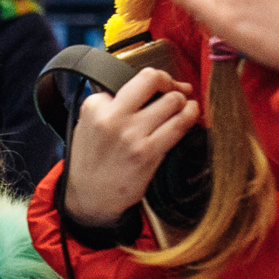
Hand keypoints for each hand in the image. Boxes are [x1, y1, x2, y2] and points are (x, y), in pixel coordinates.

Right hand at [64, 67, 199, 227]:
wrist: (89, 198)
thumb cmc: (91, 162)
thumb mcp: (87, 125)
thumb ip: (107, 105)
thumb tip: (144, 91)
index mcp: (95, 106)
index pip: (131, 80)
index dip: (149, 84)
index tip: (156, 89)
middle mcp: (112, 117)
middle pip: (153, 79)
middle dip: (169, 82)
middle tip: (174, 90)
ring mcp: (132, 135)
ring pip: (172, 100)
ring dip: (182, 101)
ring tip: (183, 106)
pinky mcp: (148, 153)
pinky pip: (179, 125)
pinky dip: (190, 115)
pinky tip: (191, 115)